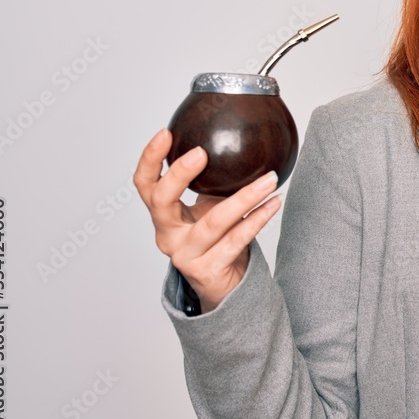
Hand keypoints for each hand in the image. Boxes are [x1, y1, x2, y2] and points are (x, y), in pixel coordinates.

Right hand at [133, 128, 281, 311]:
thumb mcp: (209, 206)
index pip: (145, 184)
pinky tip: (274, 202)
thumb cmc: (217, 238)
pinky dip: (258, 219)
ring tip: (269, 179)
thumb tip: (239, 137)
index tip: (166, 133)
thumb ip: (214, 180)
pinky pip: (236, 240)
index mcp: (164, 216)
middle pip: (162, 201)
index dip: (150, 159)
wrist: (224, 284)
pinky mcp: (207, 271)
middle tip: (202, 152)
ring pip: (212, 222)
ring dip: (245, 197)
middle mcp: (167, 235)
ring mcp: (185, 255)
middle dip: (179, 174)